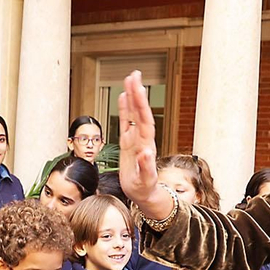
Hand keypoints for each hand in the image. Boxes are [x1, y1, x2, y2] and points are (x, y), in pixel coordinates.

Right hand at [118, 71, 165, 217]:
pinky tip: (123, 96)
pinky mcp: (128, 143)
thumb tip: (147, 152)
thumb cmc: (145, 189)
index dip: (141, 104)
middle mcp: (141, 138)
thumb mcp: (145, 180)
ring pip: (133, 114)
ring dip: (132, 97)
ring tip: (129, 79)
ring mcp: (135, 139)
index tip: (138, 89)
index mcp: (146, 144)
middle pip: (139, 112)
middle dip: (137, 93)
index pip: (144, 120)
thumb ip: (146, 166)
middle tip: (134, 75)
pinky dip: (124, 109)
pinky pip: (126, 122)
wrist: (144, 194)